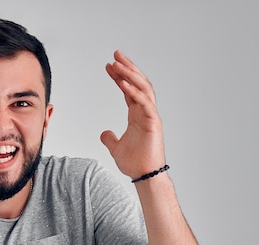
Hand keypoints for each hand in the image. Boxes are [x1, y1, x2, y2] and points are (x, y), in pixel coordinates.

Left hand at [101, 51, 164, 179]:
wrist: (144, 175)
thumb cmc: (134, 162)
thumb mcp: (116, 147)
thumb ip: (110, 138)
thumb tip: (104, 133)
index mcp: (137, 114)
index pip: (128, 90)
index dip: (119, 77)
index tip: (108, 66)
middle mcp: (145, 112)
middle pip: (137, 83)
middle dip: (127, 68)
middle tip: (115, 54)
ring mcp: (150, 115)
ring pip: (142, 88)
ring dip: (130, 74)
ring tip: (118, 62)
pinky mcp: (153, 122)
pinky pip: (144, 102)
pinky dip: (133, 91)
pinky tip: (122, 82)